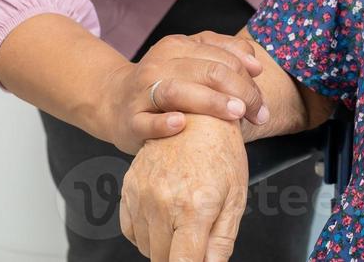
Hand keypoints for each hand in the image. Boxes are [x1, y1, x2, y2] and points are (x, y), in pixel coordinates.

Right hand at [101, 32, 269, 154]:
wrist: (112, 101)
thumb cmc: (162, 83)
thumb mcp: (190, 60)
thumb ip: (224, 53)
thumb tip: (255, 64)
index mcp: (177, 46)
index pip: (221, 57)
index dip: (248, 78)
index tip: (261, 102)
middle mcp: (159, 64)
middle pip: (207, 71)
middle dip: (240, 92)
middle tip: (257, 113)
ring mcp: (142, 92)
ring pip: (178, 91)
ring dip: (211, 102)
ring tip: (236, 113)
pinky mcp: (130, 120)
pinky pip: (147, 121)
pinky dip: (164, 122)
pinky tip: (181, 124)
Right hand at [120, 114, 248, 261]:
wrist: (198, 116)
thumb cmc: (222, 155)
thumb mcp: (235, 199)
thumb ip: (222, 242)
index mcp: (194, 208)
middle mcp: (162, 203)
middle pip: (162, 259)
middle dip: (180, 257)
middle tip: (196, 236)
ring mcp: (141, 195)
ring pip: (146, 247)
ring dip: (163, 245)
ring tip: (184, 218)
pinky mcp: (128, 188)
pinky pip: (131, 230)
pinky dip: (146, 233)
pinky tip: (165, 215)